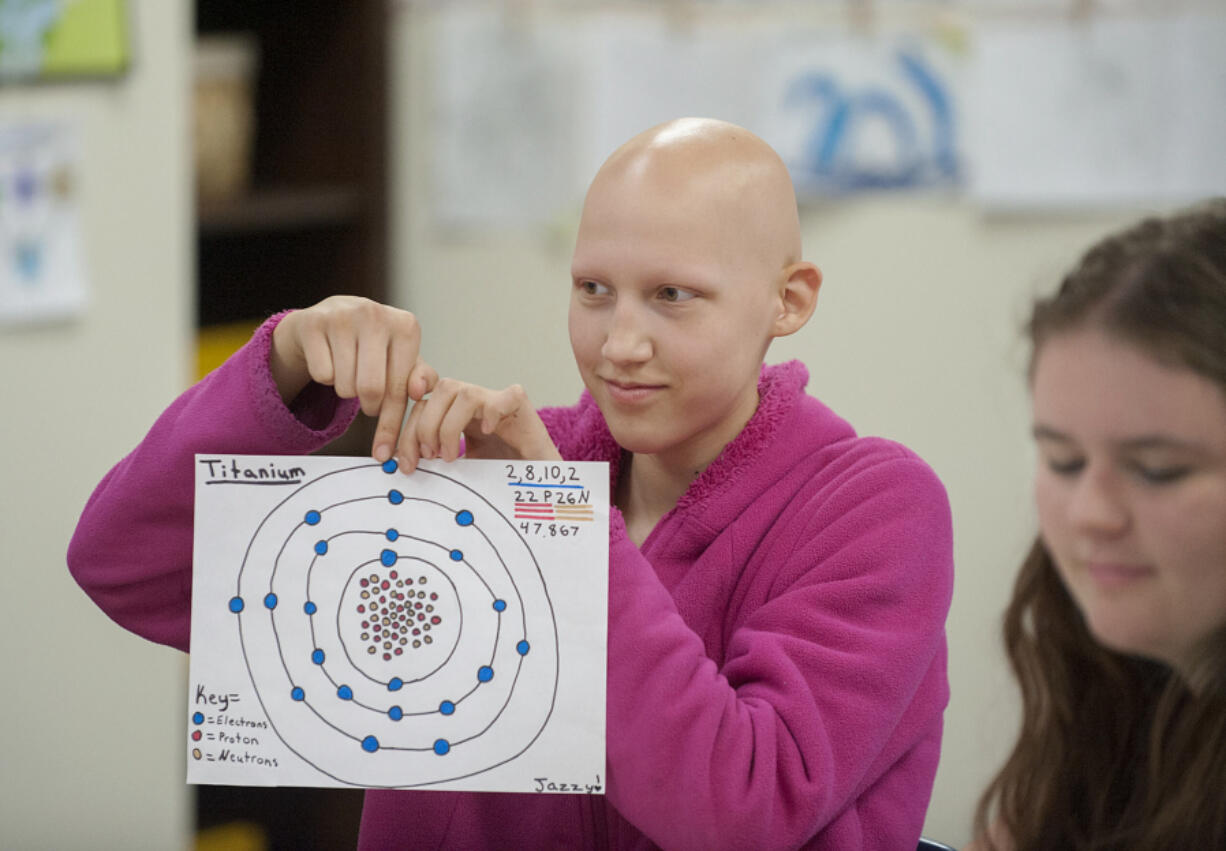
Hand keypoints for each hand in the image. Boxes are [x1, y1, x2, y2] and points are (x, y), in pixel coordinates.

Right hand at [269, 296, 437, 461]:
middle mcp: (376, 315)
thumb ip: (418, 379)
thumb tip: (420, 392)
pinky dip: (325, 377)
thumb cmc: (375, 346)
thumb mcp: (401, 359)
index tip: (385, 451)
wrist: (331, 318)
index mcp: (406, 327)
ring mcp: (342, 316)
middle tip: (367, 400)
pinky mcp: (312, 322)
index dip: (392, 422)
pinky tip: (331, 360)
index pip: (401, 388)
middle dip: (368, 405)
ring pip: (344, 384)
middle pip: (371, 389)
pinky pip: (321, 375)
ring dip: (346, 390)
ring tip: (350, 372)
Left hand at [397, 379, 560, 472]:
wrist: (540, 490)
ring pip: (462, 391)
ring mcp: (498, 403)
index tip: (389, 454)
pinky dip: (493, 412)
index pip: (422, 404)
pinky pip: (506, 396)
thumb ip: (434, 464)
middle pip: (438, 391)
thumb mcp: (458, 473)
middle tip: (427, 458)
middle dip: (423, 427)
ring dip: (448, 425)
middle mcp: (475, 405)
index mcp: (456, 415)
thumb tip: (396, 468)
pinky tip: (489, 433)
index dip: (405, 423)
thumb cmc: (501, 481)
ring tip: (452, 455)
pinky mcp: (522, 410)